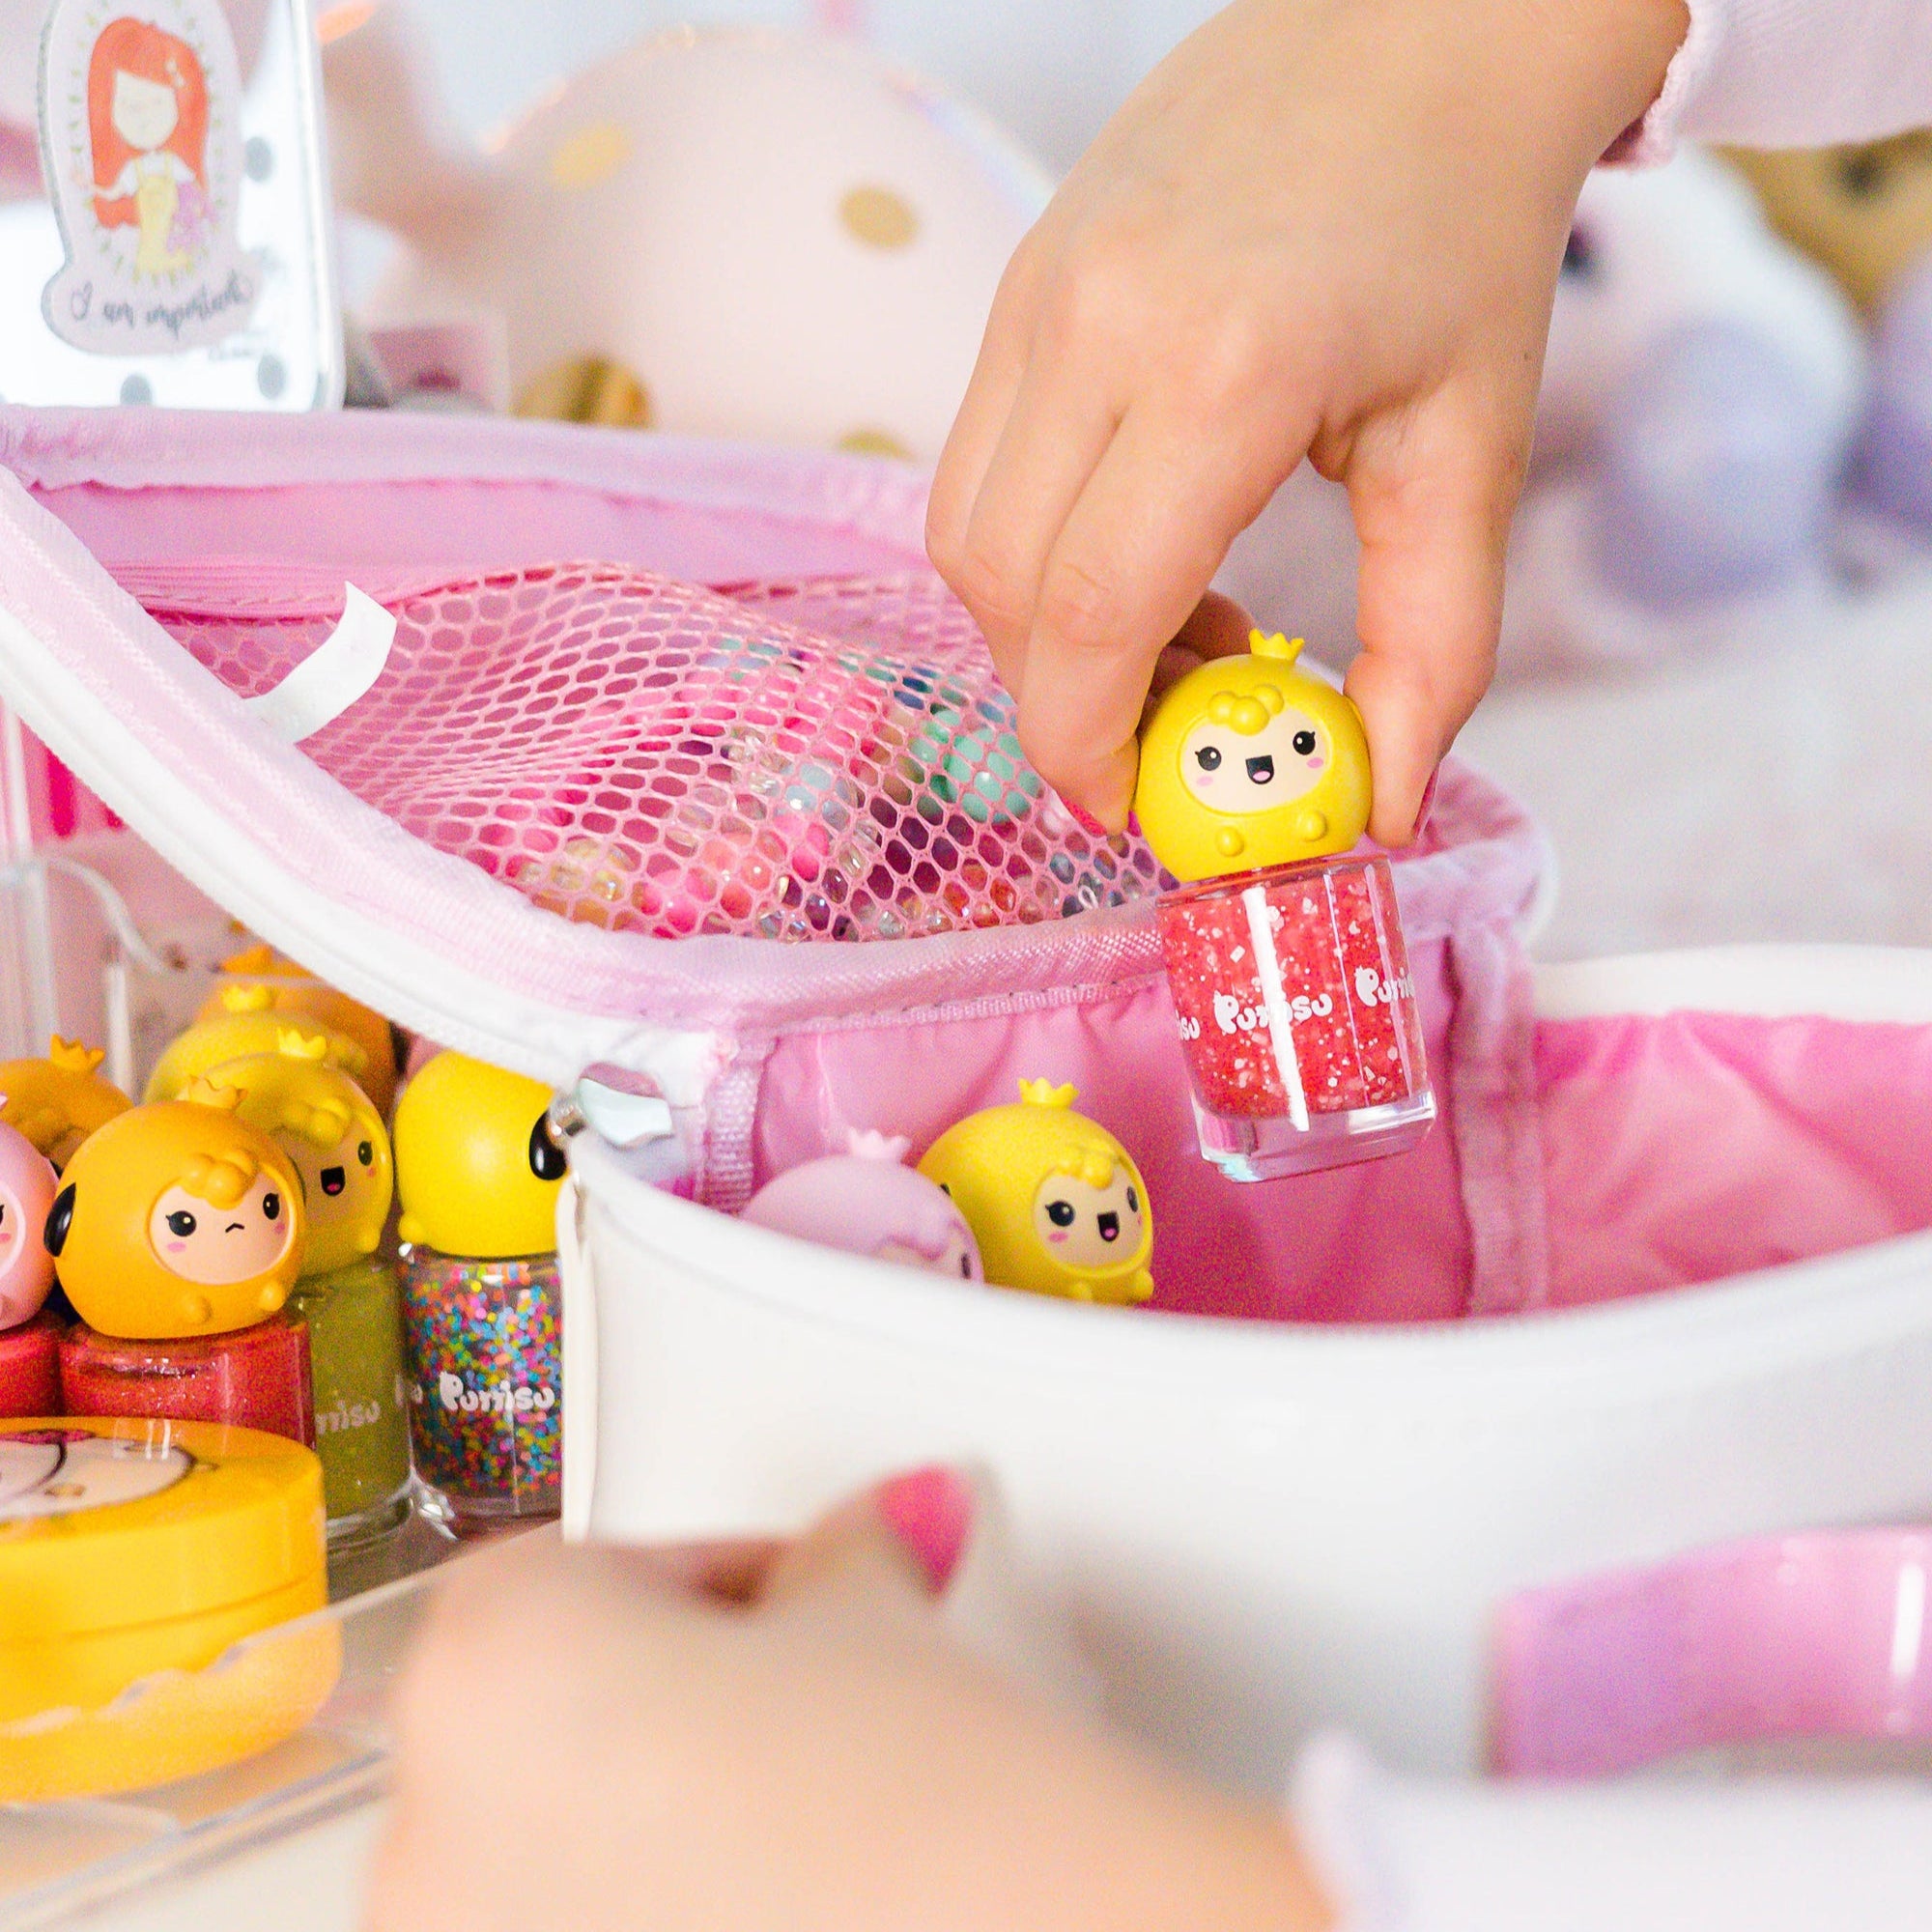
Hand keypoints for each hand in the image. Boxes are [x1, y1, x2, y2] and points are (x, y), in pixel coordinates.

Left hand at [364, 1470, 1329, 1931]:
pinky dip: (656, 1916)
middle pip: (549, 1713)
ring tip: (811, 1823)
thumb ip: (826, 1554)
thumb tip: (852, 1553)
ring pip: (551, 1851)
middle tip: (806, 1706)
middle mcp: (430, 1836)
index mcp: (490, 1663)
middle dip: (678, 1700)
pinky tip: (784, 1903)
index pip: (584, 1569)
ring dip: (659, 1824)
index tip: (790, 1601)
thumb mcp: (871, 1608)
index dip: (711, 1580)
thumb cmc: (929, 1812)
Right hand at [927, 0, 1686, 840]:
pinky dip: (1032, 547)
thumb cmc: (1461, 232)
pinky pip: (977, 461)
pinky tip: (1138, 541)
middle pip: (1001, 588)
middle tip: (1163, 735)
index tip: (1133, 811)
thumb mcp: (1473, 451)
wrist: (1417, 24)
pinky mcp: (1017, 277)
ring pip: (963, 531)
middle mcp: (1094, 324)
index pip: (1091, 613)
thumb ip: (1434, 648)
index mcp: (1221, 370)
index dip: (1089, 746)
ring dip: (1038, 628)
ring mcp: (1036, 290)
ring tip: (1167, 630)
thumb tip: (1380, 805)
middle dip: (1062, 702)